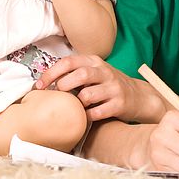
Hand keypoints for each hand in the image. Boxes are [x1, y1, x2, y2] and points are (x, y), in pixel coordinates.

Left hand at [36, 54, 167, 122]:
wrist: (138, 96)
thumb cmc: (108, 85)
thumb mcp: (93, 72)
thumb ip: (73, 72)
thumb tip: (44, 80)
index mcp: (94, 62)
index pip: (69, 62)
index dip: (51, 73)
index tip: (40, 85)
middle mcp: (105, 72)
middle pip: (80, 74)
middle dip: (64, 85)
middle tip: (58, 95)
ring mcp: (113, 88)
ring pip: (88, 95)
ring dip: (77, 103)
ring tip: (76, 106)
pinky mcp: (119, 104)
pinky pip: (97, 112)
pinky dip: (87, 116)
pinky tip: (86, 116)